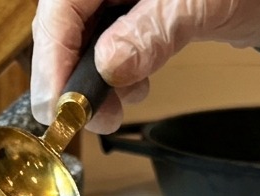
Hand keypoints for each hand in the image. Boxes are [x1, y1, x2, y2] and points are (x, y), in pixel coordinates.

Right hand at [31, 0, 259, 131]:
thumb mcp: (207, 4)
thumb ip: (155, 31)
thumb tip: (108, 66)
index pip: (61, 7)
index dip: (52, 56)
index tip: (55, 105)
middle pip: (64, 23)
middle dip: (69, 75)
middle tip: (83, 120)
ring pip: (82, 37)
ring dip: (89, 81)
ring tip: (113, 110)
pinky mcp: (133, 12)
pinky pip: (105, 42)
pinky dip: (112, 73)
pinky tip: (131, 89)